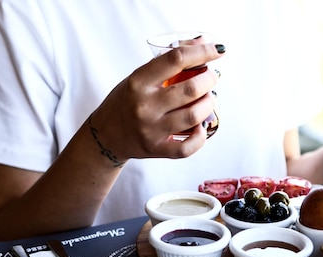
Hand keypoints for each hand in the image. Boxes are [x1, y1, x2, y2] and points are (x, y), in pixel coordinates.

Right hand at [88, 41, 224, 164]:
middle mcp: (144, 105)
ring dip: (209, 104)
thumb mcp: (140, 77)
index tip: (217, 50)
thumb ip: (169, 62)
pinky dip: (201, 136)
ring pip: (193, 116)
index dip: (202, 53)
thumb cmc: (126, 101)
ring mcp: (151, 129)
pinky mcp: (156, 149)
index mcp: (138, 82)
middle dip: (209, 79)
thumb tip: (202, 42)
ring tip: (209, 98)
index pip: (176, 59)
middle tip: (212, 77)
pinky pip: (187, 147)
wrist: (106, 135)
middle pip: (190, 89)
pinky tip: (200, 126)